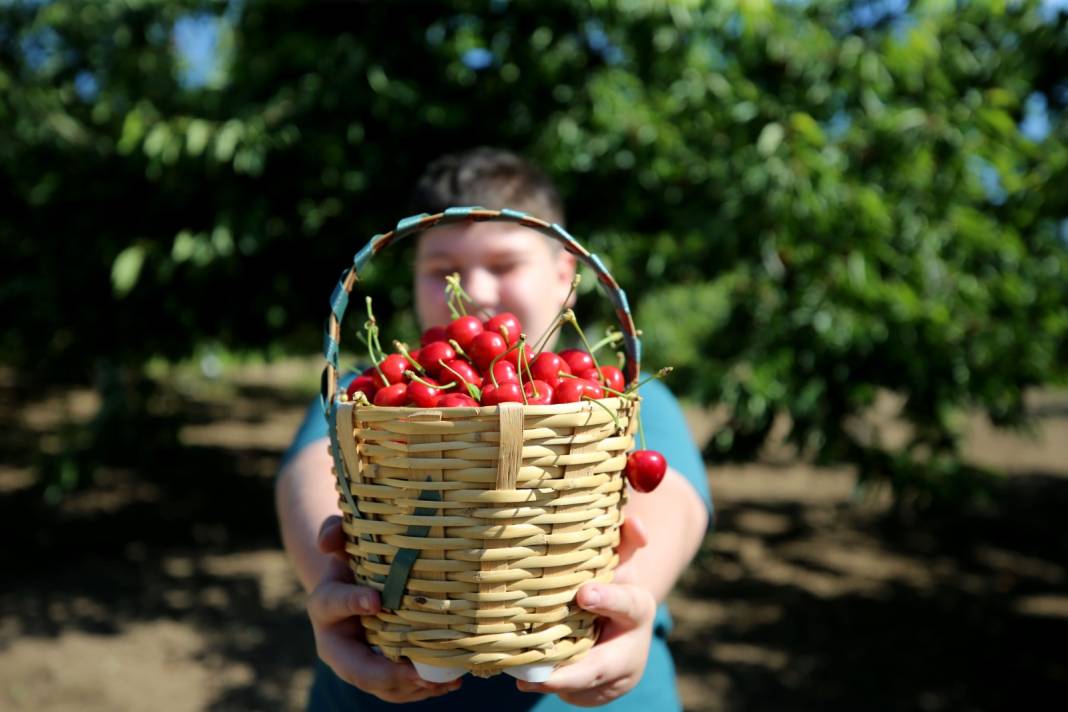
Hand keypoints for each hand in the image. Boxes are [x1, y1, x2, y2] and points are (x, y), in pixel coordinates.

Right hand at [308, 516, 461, 702]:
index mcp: (323, 605)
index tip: (377, 601)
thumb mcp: (342, 541)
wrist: (358, 583)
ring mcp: (358, 662)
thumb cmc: (353, 558)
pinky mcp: (380, 672)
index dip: (351, 602)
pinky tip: (450, 683)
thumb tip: (328, 541)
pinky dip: (423, 689)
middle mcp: (336, 642)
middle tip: (414, 672)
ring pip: (379, 686)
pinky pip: (398, 689)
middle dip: (384, 674)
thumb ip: (334, 533)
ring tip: (440, 682)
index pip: (331, 604)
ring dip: (409, 689)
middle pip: (354, 667)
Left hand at [516, 516, 656, 705]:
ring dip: (554, 684)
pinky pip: (574, 694)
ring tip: (522, 679)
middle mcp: (631, 650)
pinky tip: (526, 681)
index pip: (627, 604)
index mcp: (638, 609)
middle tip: (541, 675)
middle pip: (604, 666)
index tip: (583, 593)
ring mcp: (616, 679)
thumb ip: (625, 543)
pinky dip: (550, 688)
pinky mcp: (597, 694)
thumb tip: (635, 522)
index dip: (607, 600)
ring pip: (583, 686)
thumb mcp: (622, 565)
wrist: (624, 631)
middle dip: (574, 673)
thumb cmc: (614, 588)